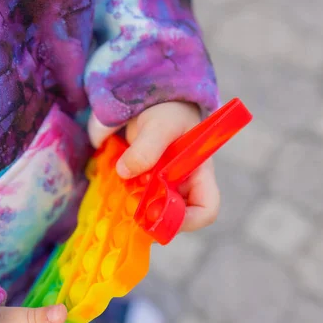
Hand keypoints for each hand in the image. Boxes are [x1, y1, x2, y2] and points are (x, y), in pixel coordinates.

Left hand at [88, 102, 219, 231]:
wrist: (152, 102)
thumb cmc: (168, 111)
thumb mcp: (160, 125)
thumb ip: (147, 148)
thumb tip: (125, 172)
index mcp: (199, 174)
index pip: (206, 209)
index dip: (188, 220)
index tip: (159, 212)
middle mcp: (184, 187)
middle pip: (175, 217)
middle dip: (153, 215)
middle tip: (132, 203)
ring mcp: (163, 188)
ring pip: (153, 212)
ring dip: (136, 208)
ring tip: (122, 191)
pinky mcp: (144, 185)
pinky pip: (136, 201)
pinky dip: (125, 198)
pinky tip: (116, 184)